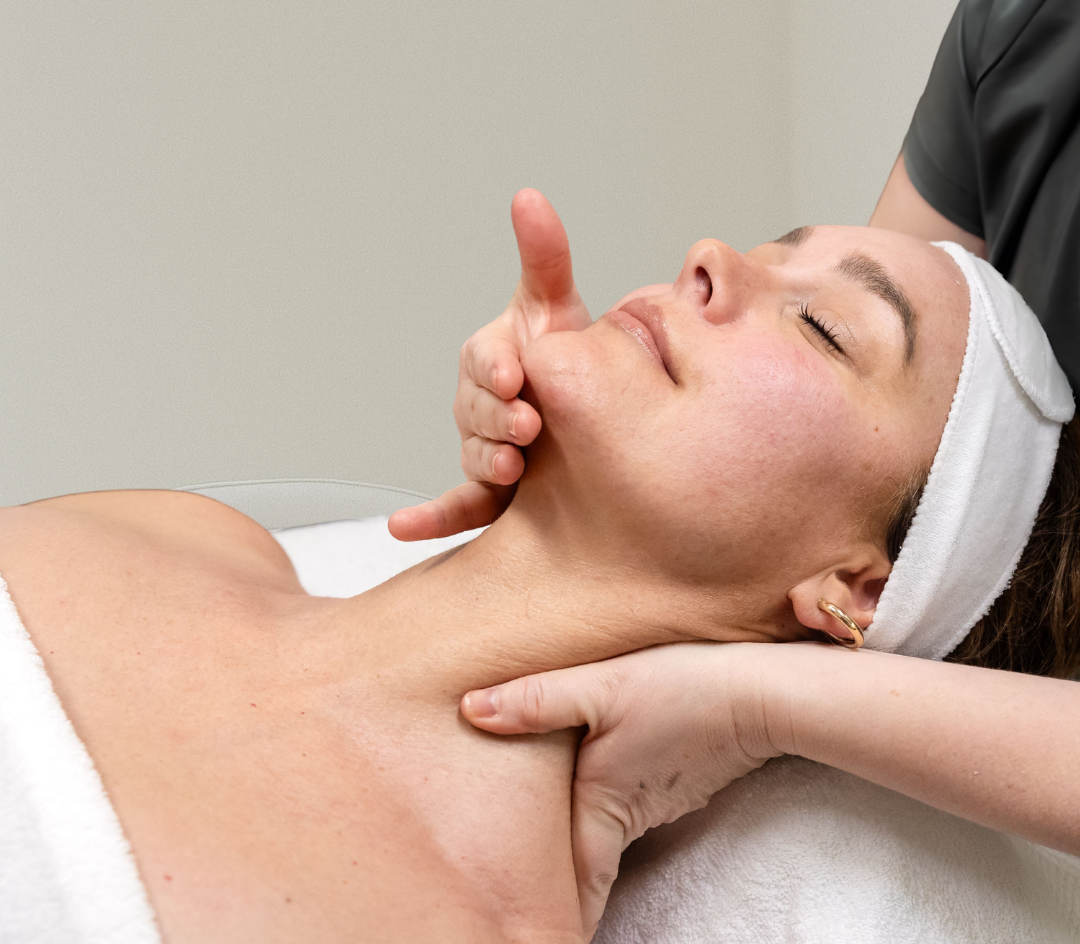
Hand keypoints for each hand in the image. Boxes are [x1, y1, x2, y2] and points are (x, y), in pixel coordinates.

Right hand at [389, 189, 590, 540]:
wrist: (599, 417)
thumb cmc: (570, 358)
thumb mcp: (558, 309)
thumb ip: (544, 259)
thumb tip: (528, 196)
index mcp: (491, 358)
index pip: (483, 359)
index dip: (495, 366)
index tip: (513, 372)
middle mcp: (480, 404)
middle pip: (475, 410)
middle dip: (498, 416)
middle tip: (526, 423)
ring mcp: (485, 448)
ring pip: (474, 456)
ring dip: (485, 461)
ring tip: (511, 468)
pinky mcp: (493, 492)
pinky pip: (456, 507)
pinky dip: (428, 519)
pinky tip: (401, 528)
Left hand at [460, 643, 781, 936]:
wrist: (764, 692)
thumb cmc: (680, 690)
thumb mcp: (600, 687)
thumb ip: (534, 700)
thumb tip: (469, 710)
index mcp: (602, 806)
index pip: (572, 888)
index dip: (547, 924)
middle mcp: (628, 815)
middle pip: (583, 869)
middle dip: (552, 896)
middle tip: (512, 921)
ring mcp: (656, 801)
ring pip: (603, 839)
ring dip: (574, 857)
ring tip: (536, 872)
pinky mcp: (672, 782)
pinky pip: (626, 811)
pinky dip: (601, 822)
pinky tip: (588, 803)